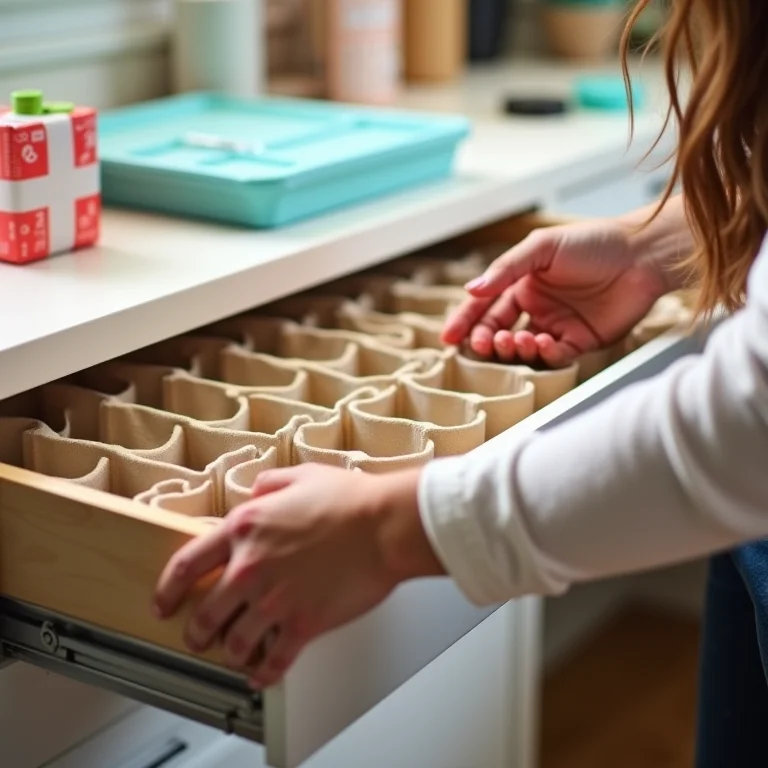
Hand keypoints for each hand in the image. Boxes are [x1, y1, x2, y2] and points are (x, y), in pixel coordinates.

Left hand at [152, 464, 441, 686]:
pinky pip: (274, 662)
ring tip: (234, 654)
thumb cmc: (350, 500)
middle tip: (197, 637)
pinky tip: (262, 674)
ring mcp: (275, 600)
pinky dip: (264, 673)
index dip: (168, 589)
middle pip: (205, 614)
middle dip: (196, 631)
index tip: (164, 602)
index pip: (187, 566)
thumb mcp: (299, 475)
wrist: (384, 525)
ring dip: (231, 652)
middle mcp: (251, 568)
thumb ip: (267, 485)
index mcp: (245, 529)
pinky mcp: (303, 624)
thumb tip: (254, 494)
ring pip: (234, 643)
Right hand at [441, 218, 668, 367]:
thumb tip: (470, 290)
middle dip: (487, 340)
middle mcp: (538, 307)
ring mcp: (558, 325)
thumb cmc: (593, 242)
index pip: (486, 307)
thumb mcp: (543, 247)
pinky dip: (543, 354)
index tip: (449, 338)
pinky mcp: (581, 341)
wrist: (643, 255)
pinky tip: (542, 342)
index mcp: (523, 284)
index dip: (465, 322)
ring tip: (516, 339)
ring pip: (523, 348)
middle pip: (499, 331)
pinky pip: (554, 356)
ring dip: (513, 348)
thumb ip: (506, 269)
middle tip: (485, 343)